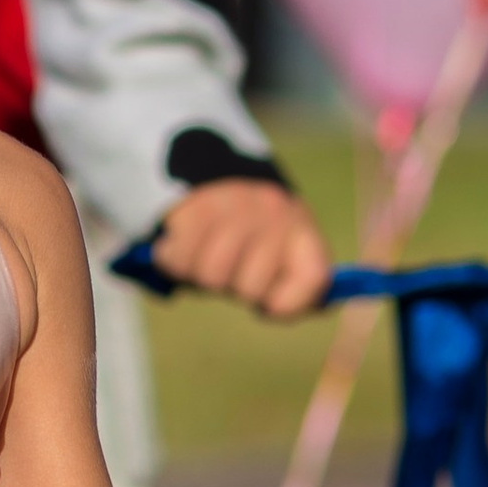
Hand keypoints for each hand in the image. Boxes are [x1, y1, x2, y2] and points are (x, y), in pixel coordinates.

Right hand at [153, 179, 329, 318]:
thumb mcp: (281, 261)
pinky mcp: (197, 203)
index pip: (313, 280)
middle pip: (251, 288)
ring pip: (213, 277)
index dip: (288, 304)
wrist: (212, 181)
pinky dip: (174, 262)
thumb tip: (293, 305)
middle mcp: (275, 211)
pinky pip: (180, 259)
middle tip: (231, 270)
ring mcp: (236, 204)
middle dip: (234, 288)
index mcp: (303, 230)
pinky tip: (181, 247)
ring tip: (205, 258)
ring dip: (201, 277)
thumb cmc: (250, 241)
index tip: (270, 305)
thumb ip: (295, 291)